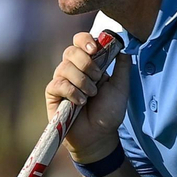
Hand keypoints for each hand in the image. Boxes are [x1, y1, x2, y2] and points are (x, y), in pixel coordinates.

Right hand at [46, 31, 129, 162]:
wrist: (99, 135)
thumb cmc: (109, 112)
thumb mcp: (121, 87)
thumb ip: (122, 67)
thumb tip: (123, 47)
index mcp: (89, 64)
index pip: (80, 41)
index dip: (86, 41)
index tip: (95, 49)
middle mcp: (73, 69)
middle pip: (70, 50)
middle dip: (86, 63)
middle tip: (97, 78)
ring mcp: (62, 81)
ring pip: (64, 67)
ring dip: (82, 81)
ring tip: (91, 95)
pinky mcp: (53, 95)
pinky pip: (58, 84)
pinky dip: (72, 92)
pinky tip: (80, 102)